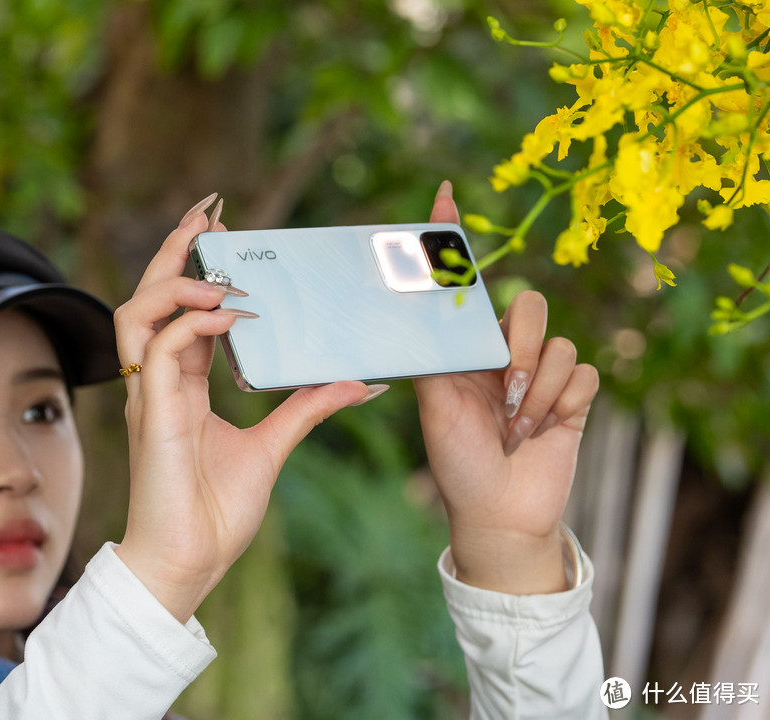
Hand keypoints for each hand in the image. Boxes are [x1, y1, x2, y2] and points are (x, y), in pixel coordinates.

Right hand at [112, 194, 382, 621]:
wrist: (189, 564)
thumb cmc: (215, 513)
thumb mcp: (273, 447)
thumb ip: (306, 408)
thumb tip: (355, 381)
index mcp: (181, 386)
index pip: (182, 311)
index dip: (196, 269)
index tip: (222, 231)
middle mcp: (159, 382)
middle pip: (149, 297)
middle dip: (173, 250)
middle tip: (208, 213)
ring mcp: (149, 396)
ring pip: (138, 313)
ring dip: (176, 281)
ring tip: (218, 266)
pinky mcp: (152, 415)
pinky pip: (163, 350)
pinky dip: (195, 325)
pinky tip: (232, 316)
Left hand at [415, 182, 599, 594]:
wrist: (498, 512)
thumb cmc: (457, 460)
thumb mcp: (433, 403)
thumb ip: (430, 354)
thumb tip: (405, 311)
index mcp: (466, 349)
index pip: (464, 286)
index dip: (452, 241)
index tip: (441, 196)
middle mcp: (504, 352)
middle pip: (528, 304)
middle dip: (520, 348)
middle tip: (505, 391)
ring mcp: (542, 373)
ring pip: (559, 342)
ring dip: (538, 391)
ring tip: (519, 426)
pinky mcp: (574, 396)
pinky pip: (584, 371)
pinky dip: (564, 404)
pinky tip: (545, 430)